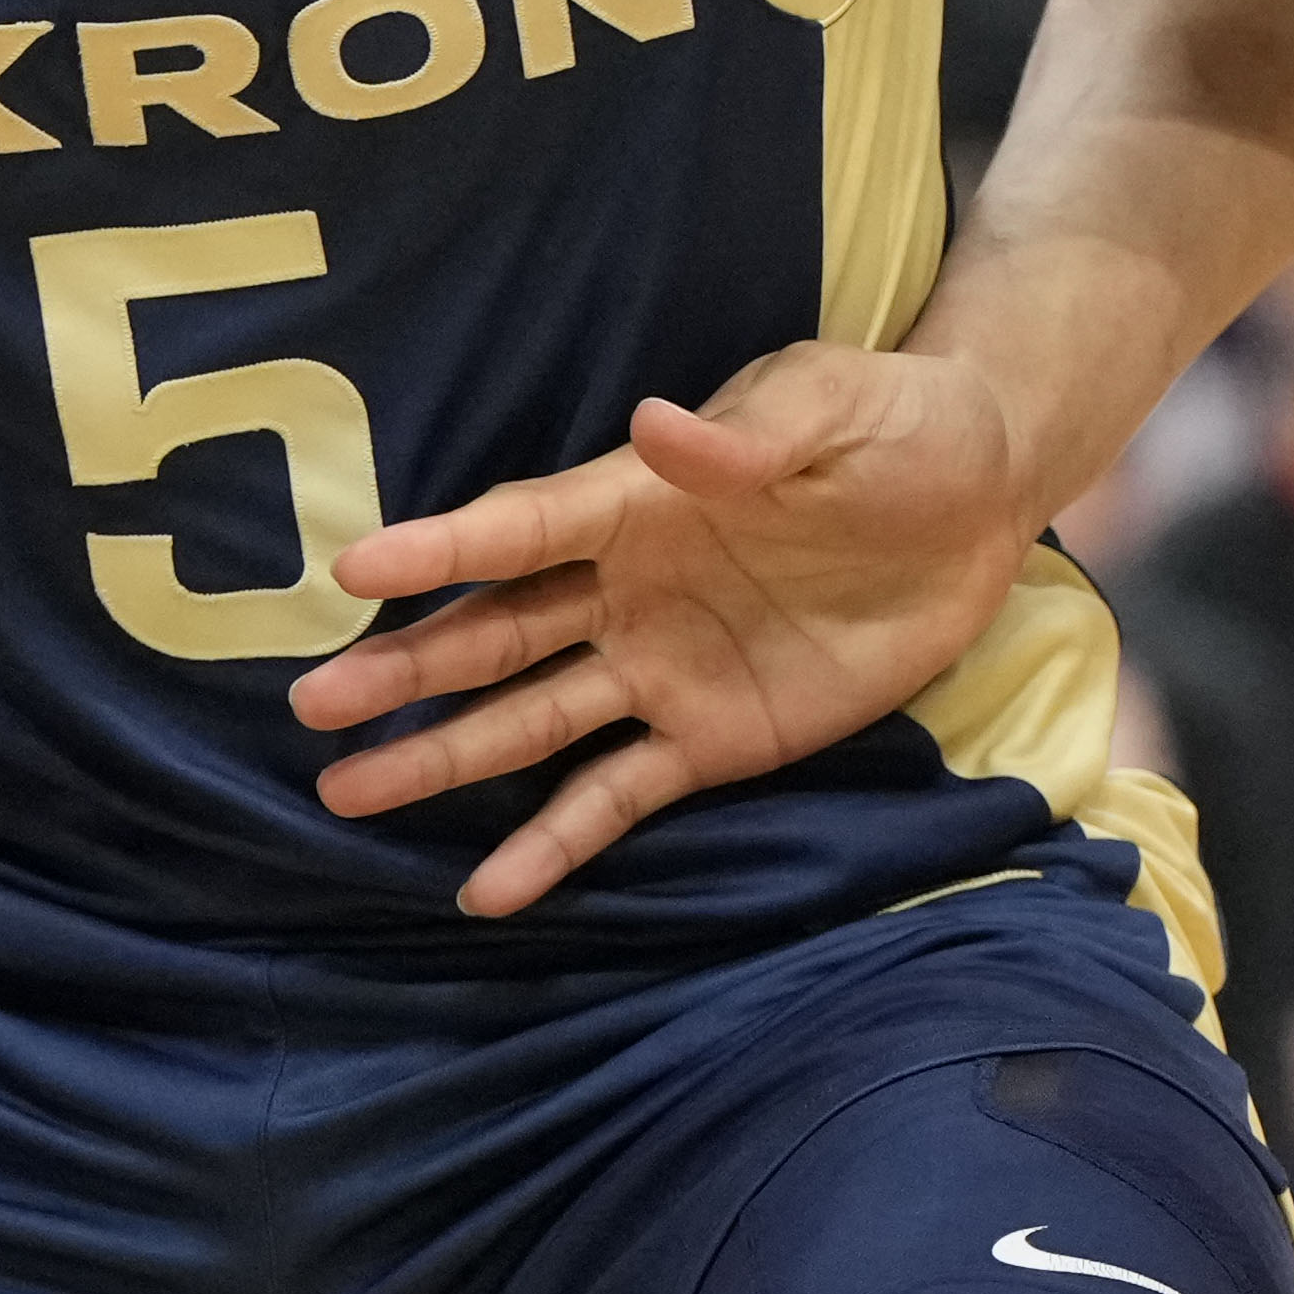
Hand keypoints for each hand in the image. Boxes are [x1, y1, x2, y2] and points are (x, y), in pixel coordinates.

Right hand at [287, 337, 1038, 916]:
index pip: (521, 528)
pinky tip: (486, 889)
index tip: (350, 569)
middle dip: (404, 670)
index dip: (439, 550)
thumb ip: (748, 433)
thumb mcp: (835, 404)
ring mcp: (663, 670)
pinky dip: (552, 843)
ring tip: (347, 793)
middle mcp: (628, 590)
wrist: (981, 497)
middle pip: (495, 634)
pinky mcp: (714, 739)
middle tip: (312, 706)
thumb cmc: (897, 423)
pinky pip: (617, 798)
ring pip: (529, 719)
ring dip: (443, 758)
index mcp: (640, 500)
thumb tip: (656, 428)